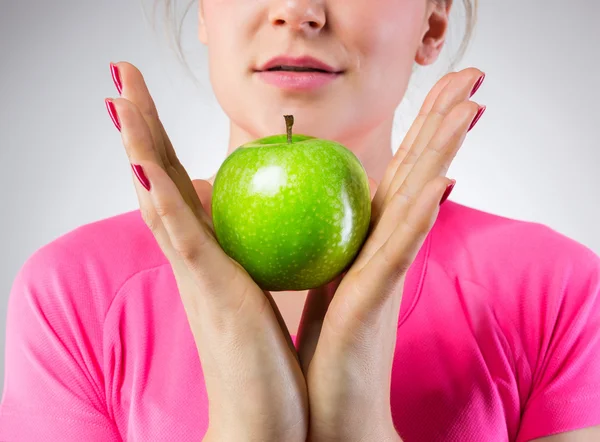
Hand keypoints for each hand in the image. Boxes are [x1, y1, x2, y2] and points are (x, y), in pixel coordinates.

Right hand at [105, 62, 307, 441]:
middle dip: (141, 128)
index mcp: (205, 257)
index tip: (148, 106)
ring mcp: (194, 274)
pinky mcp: (208, 292)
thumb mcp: (262, 296)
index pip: (179, 188)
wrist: (260, 420)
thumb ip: (259, 261)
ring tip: (122, 98)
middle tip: (122, 80)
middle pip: (159, 181)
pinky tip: (145, 164)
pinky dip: (162, 199)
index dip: (162, 145)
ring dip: (140, 145)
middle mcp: (190, 259)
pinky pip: (182, 237)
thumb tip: (279, 229)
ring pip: (160, 197)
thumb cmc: (266, 360)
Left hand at [295, 68, 485, 441]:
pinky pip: (398, 251)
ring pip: (419, 201)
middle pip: (419, 176)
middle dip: (442, 126)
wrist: (331, 414)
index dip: (420, 134)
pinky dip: (419, 216)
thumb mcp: (323, 284)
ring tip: (470, 106)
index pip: (400, 176)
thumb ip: (329, 247)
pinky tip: (439, 183)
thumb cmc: (324, 351)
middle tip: (471, 77)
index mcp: (371, 245)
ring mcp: (385, 275)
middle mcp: (387, 252)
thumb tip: (310, 213)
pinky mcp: (375, 302)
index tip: (438, 93)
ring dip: (443, 153)